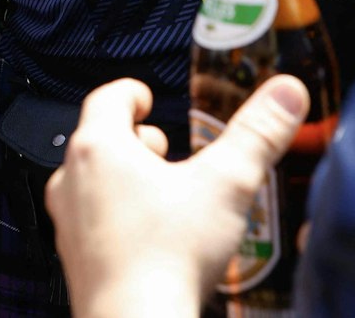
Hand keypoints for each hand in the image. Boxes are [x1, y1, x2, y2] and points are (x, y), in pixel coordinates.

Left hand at [46, 77, 309, 317]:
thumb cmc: (167, 257)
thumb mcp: (227, 184)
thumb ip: (257, 134)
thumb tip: (285, 92)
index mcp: (100, 148)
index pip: (107, 99)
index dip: (132, 93)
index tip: (147, 97)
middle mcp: (73, 182)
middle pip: (98, 141)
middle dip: (133, 140)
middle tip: (162, 147)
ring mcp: (69, 224)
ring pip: (92, 185)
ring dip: (124, 180)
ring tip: (162, 193)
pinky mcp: (77, 262)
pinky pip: (93, 225)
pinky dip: (118, 219)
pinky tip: (152, 238)